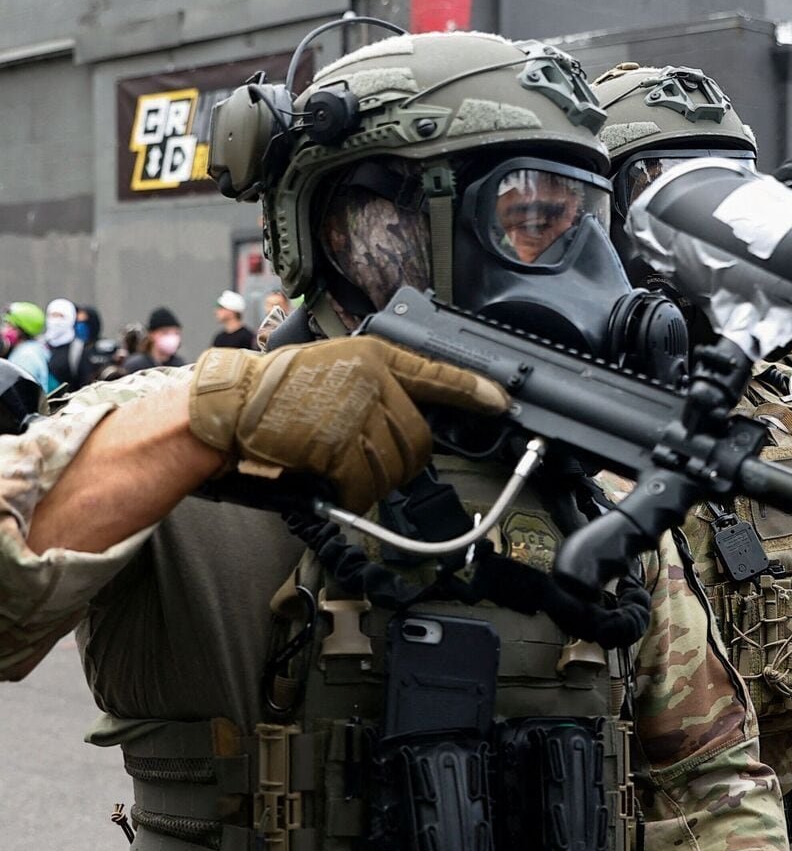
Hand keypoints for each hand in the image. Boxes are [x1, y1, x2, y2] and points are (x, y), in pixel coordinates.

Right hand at [188, 339, 510, 512]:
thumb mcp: (337, 368)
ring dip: (374, 481)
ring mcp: (356, 410)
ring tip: (342, 469)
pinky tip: (332, 483)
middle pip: (419, 439)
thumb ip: (379, 386)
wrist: (230, 402)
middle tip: (368, 464)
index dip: (475, 391)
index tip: (502, 402)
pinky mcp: (337, 442)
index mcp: (376, 356)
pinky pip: (366, 484)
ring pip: (395, 466)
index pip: (439, 373)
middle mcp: (373, 379)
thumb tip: (416, 421)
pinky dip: (353, 494)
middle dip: (401, 462)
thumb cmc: (280, 391)